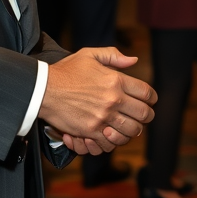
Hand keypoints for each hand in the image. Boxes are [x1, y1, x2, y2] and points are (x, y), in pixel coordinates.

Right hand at [39, 47, 155, 154]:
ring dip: (133, 130)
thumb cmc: (66, 71)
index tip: (150, 101)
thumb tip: (133, 60)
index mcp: (116, 80)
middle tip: (142, 115)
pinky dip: (115, 140)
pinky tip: (113, 134)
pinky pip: (112, 142)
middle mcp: (113, 100)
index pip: (147, 93)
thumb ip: (113, 56)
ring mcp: (103, 117)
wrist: (44, 89)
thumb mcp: (89, 55)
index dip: (152, 98)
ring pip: (132, 131)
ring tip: (129, 126)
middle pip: (144, 114)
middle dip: (146, 115)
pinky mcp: (91, 131)